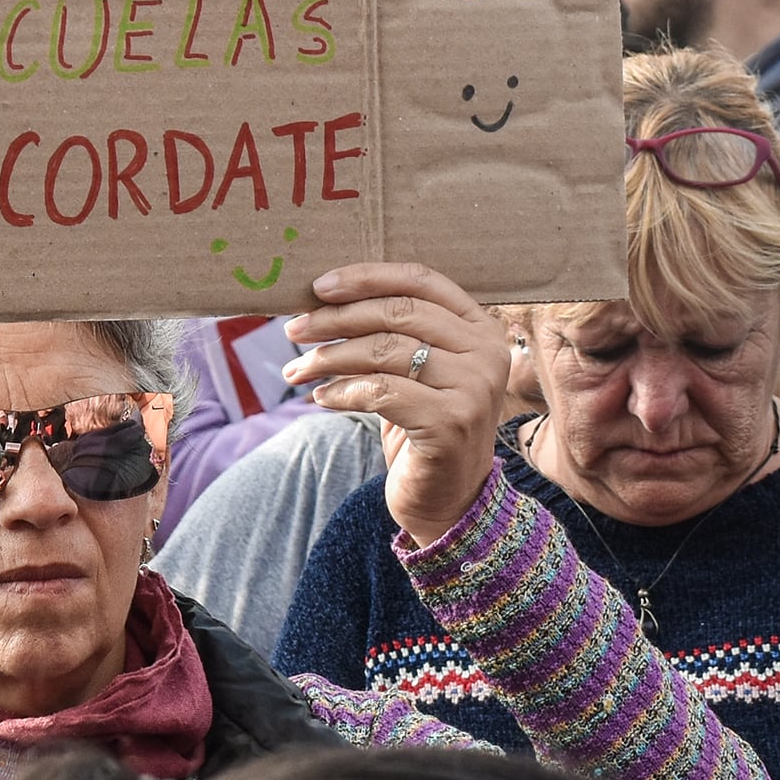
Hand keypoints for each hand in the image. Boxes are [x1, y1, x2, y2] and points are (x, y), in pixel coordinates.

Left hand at [281, 262, 508, 550]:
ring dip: (329, 358)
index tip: (319, 286)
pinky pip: (380, 392)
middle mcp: (486, 352)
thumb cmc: (423, 428)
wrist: (449, 502)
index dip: (366, 277)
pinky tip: (321, 398)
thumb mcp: (417, 371)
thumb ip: (394, 332)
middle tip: (294, 330)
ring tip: (297, 370)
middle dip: (336, 318)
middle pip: (397, 314)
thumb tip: (324, 299)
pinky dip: (342, 392)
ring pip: (383, 351)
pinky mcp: (450, 423)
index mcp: (480, 327)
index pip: (420, 280)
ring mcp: (473, 388)